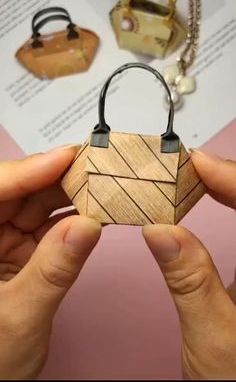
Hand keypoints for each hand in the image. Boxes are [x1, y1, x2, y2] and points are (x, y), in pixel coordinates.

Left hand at [0, 146, 100, 379]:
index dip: (26, 171)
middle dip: (54, 178)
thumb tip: (88, 226)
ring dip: (66, 196)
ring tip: (99, 186)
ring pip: (32, 205)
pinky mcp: (18, 250)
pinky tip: (91, 211)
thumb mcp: (20, 319)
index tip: (64, 157)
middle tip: (92, 167)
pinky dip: (69, 219)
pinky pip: (44, 225)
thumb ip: (53, 272)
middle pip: (15, 192)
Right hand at [143, 150, 235, 378]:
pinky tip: (215, 195)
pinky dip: (232, 202)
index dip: (232, 178)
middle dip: (228, 179)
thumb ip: (190, 282)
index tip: (198, 163)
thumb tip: (160, 230)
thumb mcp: (215, 339)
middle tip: (191, 167)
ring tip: (197, 175)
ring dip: (230, 187)